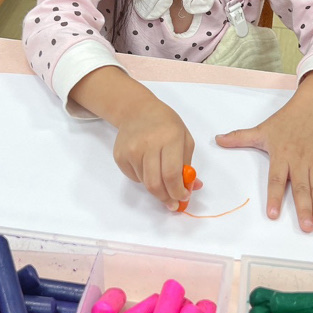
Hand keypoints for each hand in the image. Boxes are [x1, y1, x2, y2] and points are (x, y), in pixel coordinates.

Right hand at [70, 67, 195, 209]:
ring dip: (156, 187)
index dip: (178, 191)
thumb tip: (193, 187)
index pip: (172, 174)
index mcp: (170, 138)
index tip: (182, 197)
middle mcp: (148, 144)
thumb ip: (188, 165)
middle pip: (155, 183)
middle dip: (165, 198)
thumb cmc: (166, 124)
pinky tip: (147, 164)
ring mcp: (131, 150)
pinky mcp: (120, 155)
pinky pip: (134, 177)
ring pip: (145, 183)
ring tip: (160, 174)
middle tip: (172, 202)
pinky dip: (143, 178)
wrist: (137, 110)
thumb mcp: (184, 138)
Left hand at [215, 72, 312, 231]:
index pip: (276, 180)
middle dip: (304, 208)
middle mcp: (300, 160)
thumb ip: (240, 138)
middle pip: (301, 187)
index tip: (272, 214)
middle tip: (305, 227)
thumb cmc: (286, 121)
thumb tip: (217, 139)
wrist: (312, 107)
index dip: (274, 197)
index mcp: (281, 155)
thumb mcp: (262, 129)